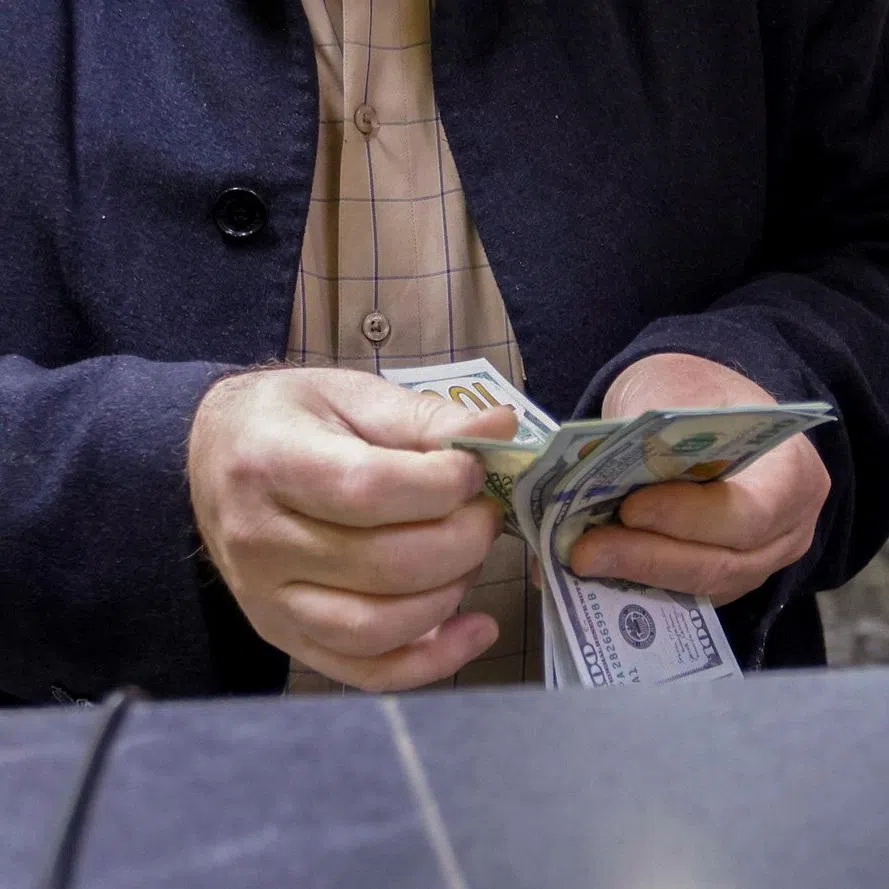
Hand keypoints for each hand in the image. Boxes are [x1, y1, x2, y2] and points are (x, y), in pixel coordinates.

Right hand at [188, 367, 516, 689]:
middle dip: (462, 540)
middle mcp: (260, 542)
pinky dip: (434, 661)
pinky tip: (476, 628)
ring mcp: (268, 602)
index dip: (441, 485)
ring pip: (378, 628)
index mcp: (270, 463)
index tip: (474, 469)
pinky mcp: (285, 637)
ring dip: (451, 594)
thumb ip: (425, 416)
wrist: (215, 459)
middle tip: (484, 511)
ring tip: (470, 554)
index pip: (368, 490)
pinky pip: (366, 672)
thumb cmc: (290, 420)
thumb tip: (501, 429)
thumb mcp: (351, 395)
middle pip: (384, 565)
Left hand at [569, 353, 829, 604]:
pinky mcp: (719, 582)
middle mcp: (785, 533)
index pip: (747, 514)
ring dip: (631, 577)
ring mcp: (756, 564)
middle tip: (582, 552)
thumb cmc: (693, 393)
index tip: (628, 509)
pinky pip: (679, 596)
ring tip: (576, 560)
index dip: (686, 518)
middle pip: (719, 564)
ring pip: (696, 589)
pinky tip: (585, 573)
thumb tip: (590, 478)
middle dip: (644, 559)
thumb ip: (643, 435)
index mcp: (791, 475)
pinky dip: (631, 584)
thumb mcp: (672, 392)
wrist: (702, 407)